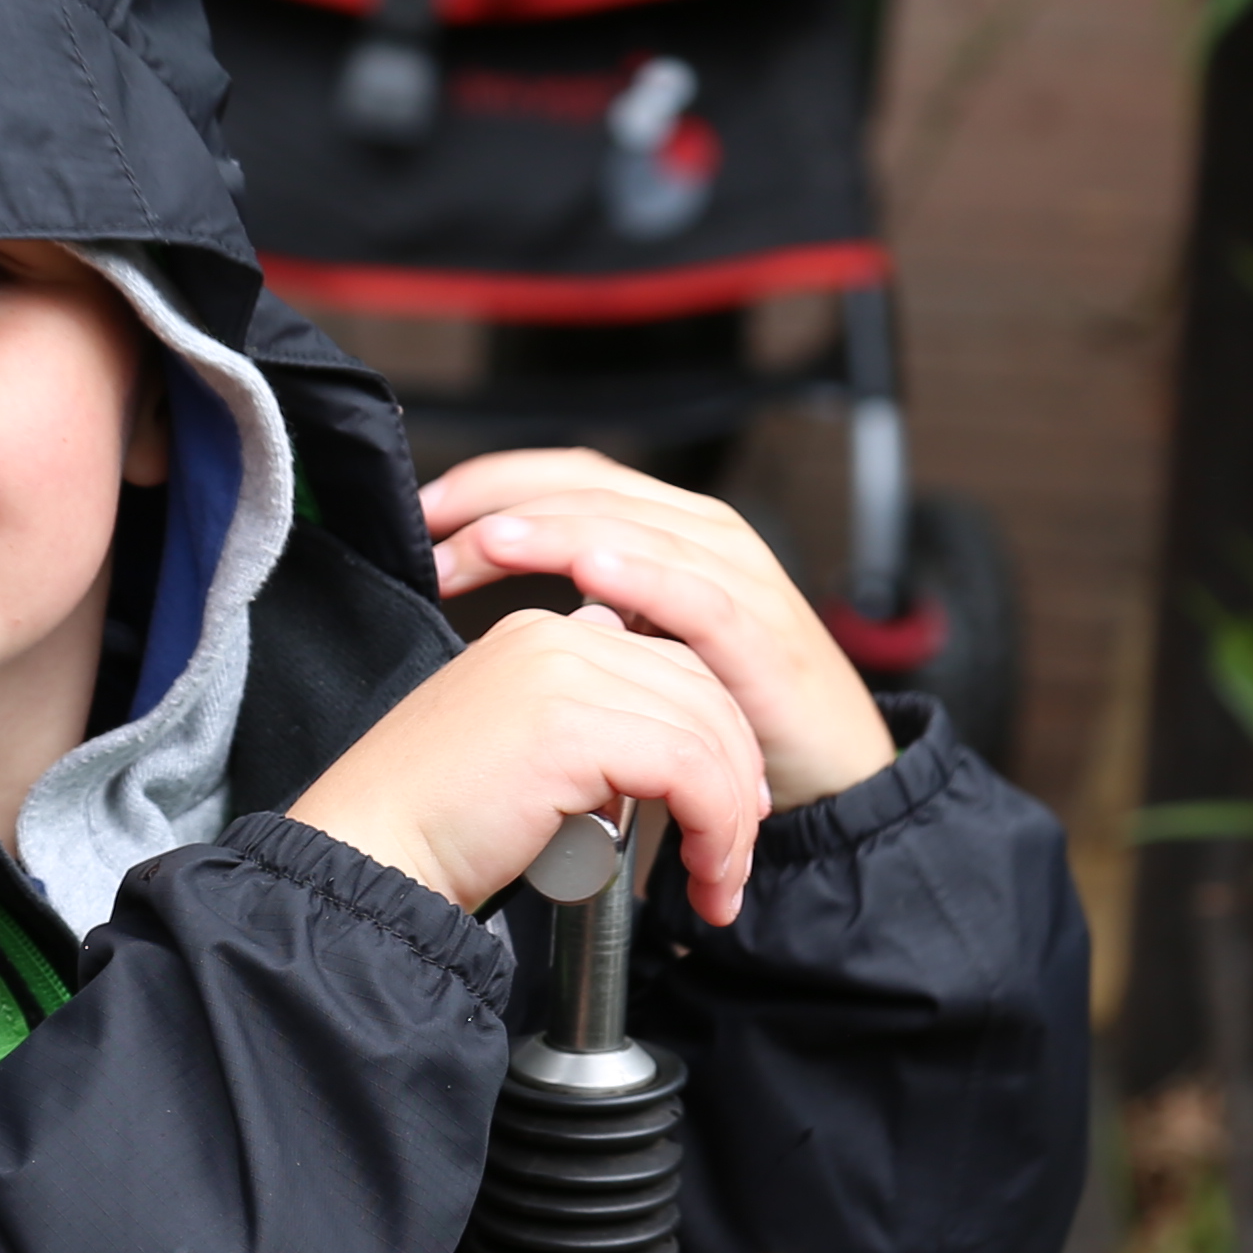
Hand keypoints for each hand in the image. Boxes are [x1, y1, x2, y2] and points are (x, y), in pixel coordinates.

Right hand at [287, 600, 772, 922]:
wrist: (367, 851)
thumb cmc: (430, 828)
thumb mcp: (520, 758)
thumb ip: (579, 734)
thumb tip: (656, 755)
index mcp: (541, 636)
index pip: (669, 665)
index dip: (716, 740)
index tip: (726, 812)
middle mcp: (555, 637)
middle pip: (700, 691)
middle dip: (736, 781)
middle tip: (730, 859)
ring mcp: (563, 672)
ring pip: (704, 732)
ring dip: (729, 820)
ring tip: (717, 884)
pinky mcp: (571, 724)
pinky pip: (687, 768)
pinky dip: (714, 827)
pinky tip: (702, 872)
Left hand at [422, 452, 898, 809]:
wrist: (830, 775)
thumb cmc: (732, 714)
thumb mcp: (649, 650)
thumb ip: (596, 618)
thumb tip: (512, 611)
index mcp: (671, 530)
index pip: (572, 477)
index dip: (494, 481)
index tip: (422, 509)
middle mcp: (704, 537)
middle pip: (590, 491)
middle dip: (503, 503)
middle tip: (431, 530)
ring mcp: (736, 579)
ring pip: (634, 530)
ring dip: (554, 532)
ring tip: (488, 540)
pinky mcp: (760, 636)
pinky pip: (694, 595)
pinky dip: (640, 576)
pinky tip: (590, 571)